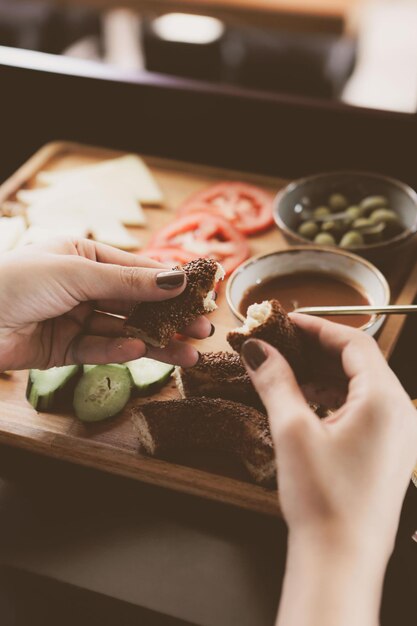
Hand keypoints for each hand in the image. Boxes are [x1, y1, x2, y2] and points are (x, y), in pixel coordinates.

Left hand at [0, 239, 211, 370]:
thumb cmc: (17, 281)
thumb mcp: (77, 273)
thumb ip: (128, 282)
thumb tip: (177, 279)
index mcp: (83, 256)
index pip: (135, 270)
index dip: (169, 283)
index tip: (201, 294)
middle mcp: (81, 286)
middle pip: (134, 304)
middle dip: (168, 318)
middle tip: (202, 331)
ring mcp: (73, 318)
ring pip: (122, 331)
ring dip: (153, 342)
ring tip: (187, 354)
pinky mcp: (63, 348)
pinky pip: (98, 349)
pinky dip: (118, 352)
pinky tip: (139, 352)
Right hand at [242, 315, 416, 625]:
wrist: (340, 562)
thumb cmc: (323, 499)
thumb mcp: (292, 430)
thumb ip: (276, 381)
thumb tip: (257, 349)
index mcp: (385, 400)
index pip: (354, 342)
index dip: (317, 327)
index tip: (285, 322)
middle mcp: (400, 413)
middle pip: (359, 361)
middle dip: (318, 350)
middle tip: (281, 345)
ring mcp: (397, 435)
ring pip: (360, 385)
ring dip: (324, 374)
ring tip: (289, 373)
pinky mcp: (387, 453)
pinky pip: (362, 409)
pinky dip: (334, 397)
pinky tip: (307, 402)